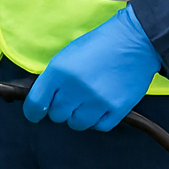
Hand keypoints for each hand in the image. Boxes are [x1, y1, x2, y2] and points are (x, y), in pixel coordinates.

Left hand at [22, 5, 161, 131]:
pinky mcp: (117, 109)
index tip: (35, 114)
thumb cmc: (99, 44)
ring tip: (87, 101)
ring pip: (77, 124)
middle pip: (57, 115)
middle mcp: (76, 89)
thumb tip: (44, 98)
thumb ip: (54, 77)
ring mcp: (97, 101)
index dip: (32, 111)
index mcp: (60, 71)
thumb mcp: (68, 54)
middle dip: (60, 108)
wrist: (135, 41)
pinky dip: (97, 120)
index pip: (36, 103)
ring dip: (78, 115)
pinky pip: (99, 126)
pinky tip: (100, 106)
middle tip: (70, 98)